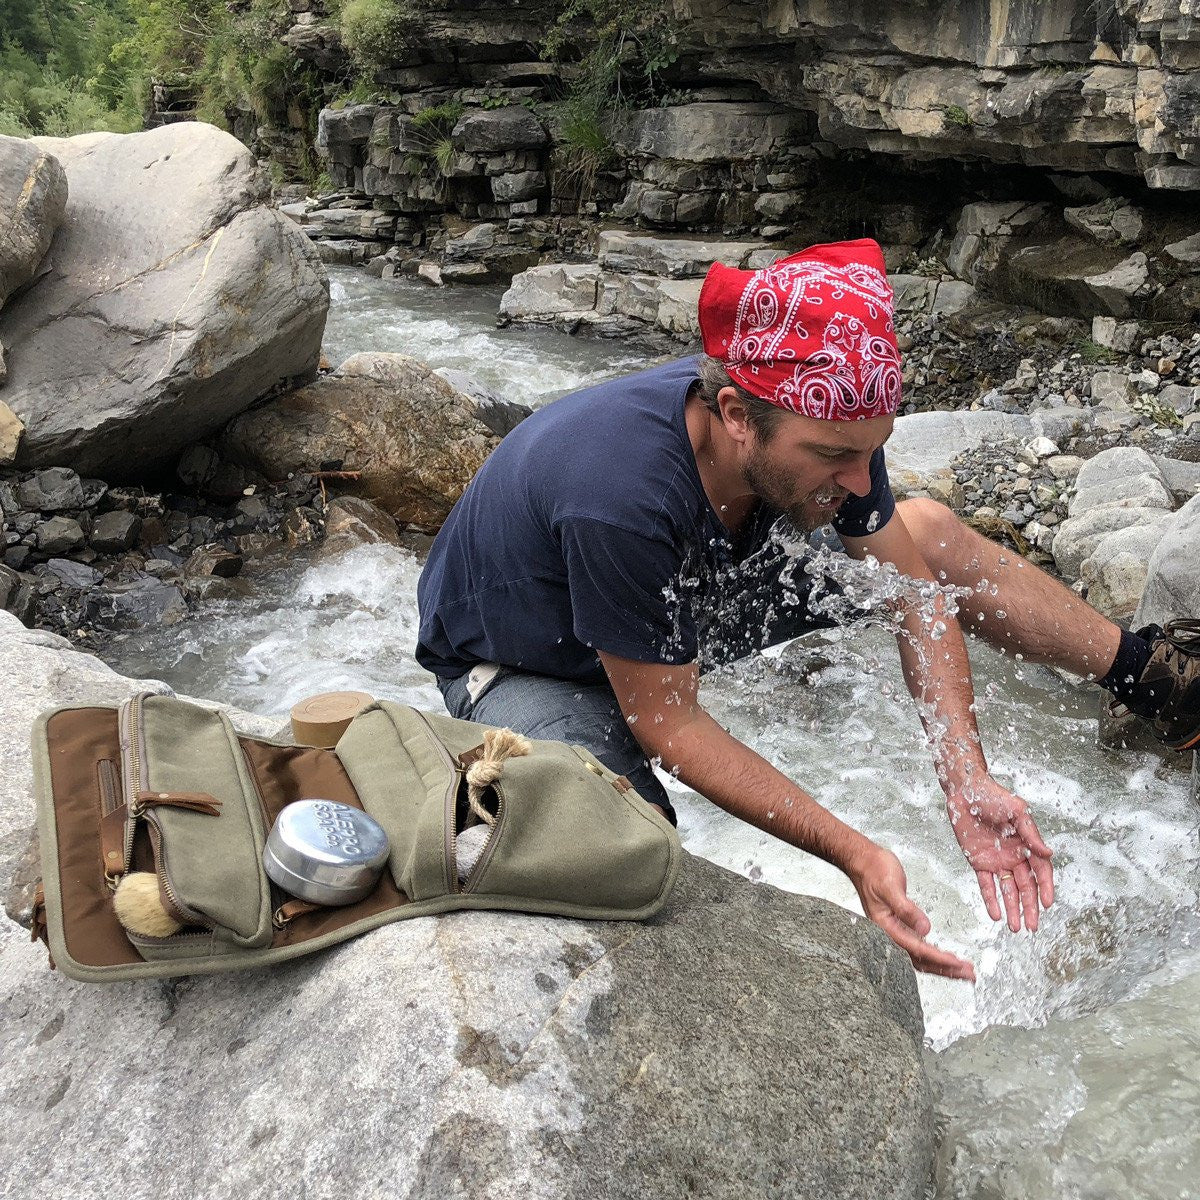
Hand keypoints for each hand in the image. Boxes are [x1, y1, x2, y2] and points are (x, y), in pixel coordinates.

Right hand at [849, 843, 975, 981]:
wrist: (862, 861)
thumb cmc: (873, 870)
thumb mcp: (891, 887)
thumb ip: (906, 909)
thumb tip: (925, 929)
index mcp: (885, 927)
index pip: (916, 949)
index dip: (938, 958)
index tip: (956, 962)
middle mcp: (889, 933)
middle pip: (920, 960)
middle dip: (945, 969)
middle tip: (968, 974)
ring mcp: (894, 930)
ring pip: (920, 956)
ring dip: (941, 965)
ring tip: (961, 970)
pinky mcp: (899, 925)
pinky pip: (917, 946)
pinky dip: (933, 954)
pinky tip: (942, 956)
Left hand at [946, 775, 1053, 932]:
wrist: (965, 791)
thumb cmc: (994, 797)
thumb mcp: (1017, 812)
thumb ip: (1032, 834)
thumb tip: (1048, 854)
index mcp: (1027, 845)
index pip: (1041, 872)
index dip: (1045, 888)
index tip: (1047, 904)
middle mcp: (1014, 856)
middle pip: (1025, 887)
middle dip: (1029, 907)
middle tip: (1032, 927)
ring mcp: (997, 861)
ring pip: (1007, 890)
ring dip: (1012, 909)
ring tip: (1015, 928)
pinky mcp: (978, 862)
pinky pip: (986, 885)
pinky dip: (991, 900)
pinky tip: (996, 915)